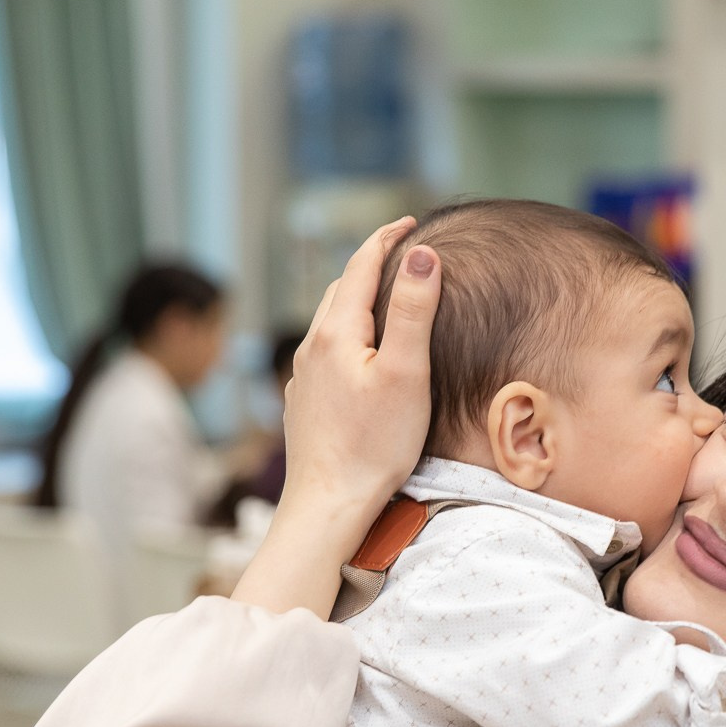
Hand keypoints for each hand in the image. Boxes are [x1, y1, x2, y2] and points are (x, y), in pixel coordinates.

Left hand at [233, 218, 443, 615]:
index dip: (387, 239)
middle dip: (369, 264)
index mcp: (336, 332)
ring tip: (384, 296)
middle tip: (400, 253)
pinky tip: (360, 354)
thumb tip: (422, 255)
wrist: (329, 504)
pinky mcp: (304, 404)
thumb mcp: (406, 373)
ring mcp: (303, 377)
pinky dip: (346, 335)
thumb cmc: (374, 445)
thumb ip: (414, 311)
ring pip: (329, 321)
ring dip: (355, 300)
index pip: (360, 266)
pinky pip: (325, 353)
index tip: (411, 222)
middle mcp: (311, 348)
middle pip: (340, 289)